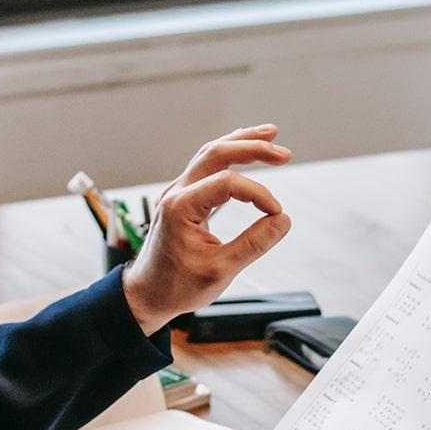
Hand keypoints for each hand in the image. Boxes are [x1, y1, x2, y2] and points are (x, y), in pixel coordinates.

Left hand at [121, 125, 292, 335]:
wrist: (146, 294)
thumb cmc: (176, 286)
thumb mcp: (220, 271)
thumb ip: (254, 244)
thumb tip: (282, 220)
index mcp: (180, 208)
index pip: (226, 183)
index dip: (258, 194)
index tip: (276, 214)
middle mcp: (176, 193)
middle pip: (216, 153)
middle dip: (252, 148)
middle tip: (284, 153)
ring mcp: (177, 193)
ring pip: (210, 154)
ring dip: (240, 143)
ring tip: (269, 135)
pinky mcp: (182, 198)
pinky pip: (205, 166)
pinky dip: (229, 155)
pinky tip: (245, 149)